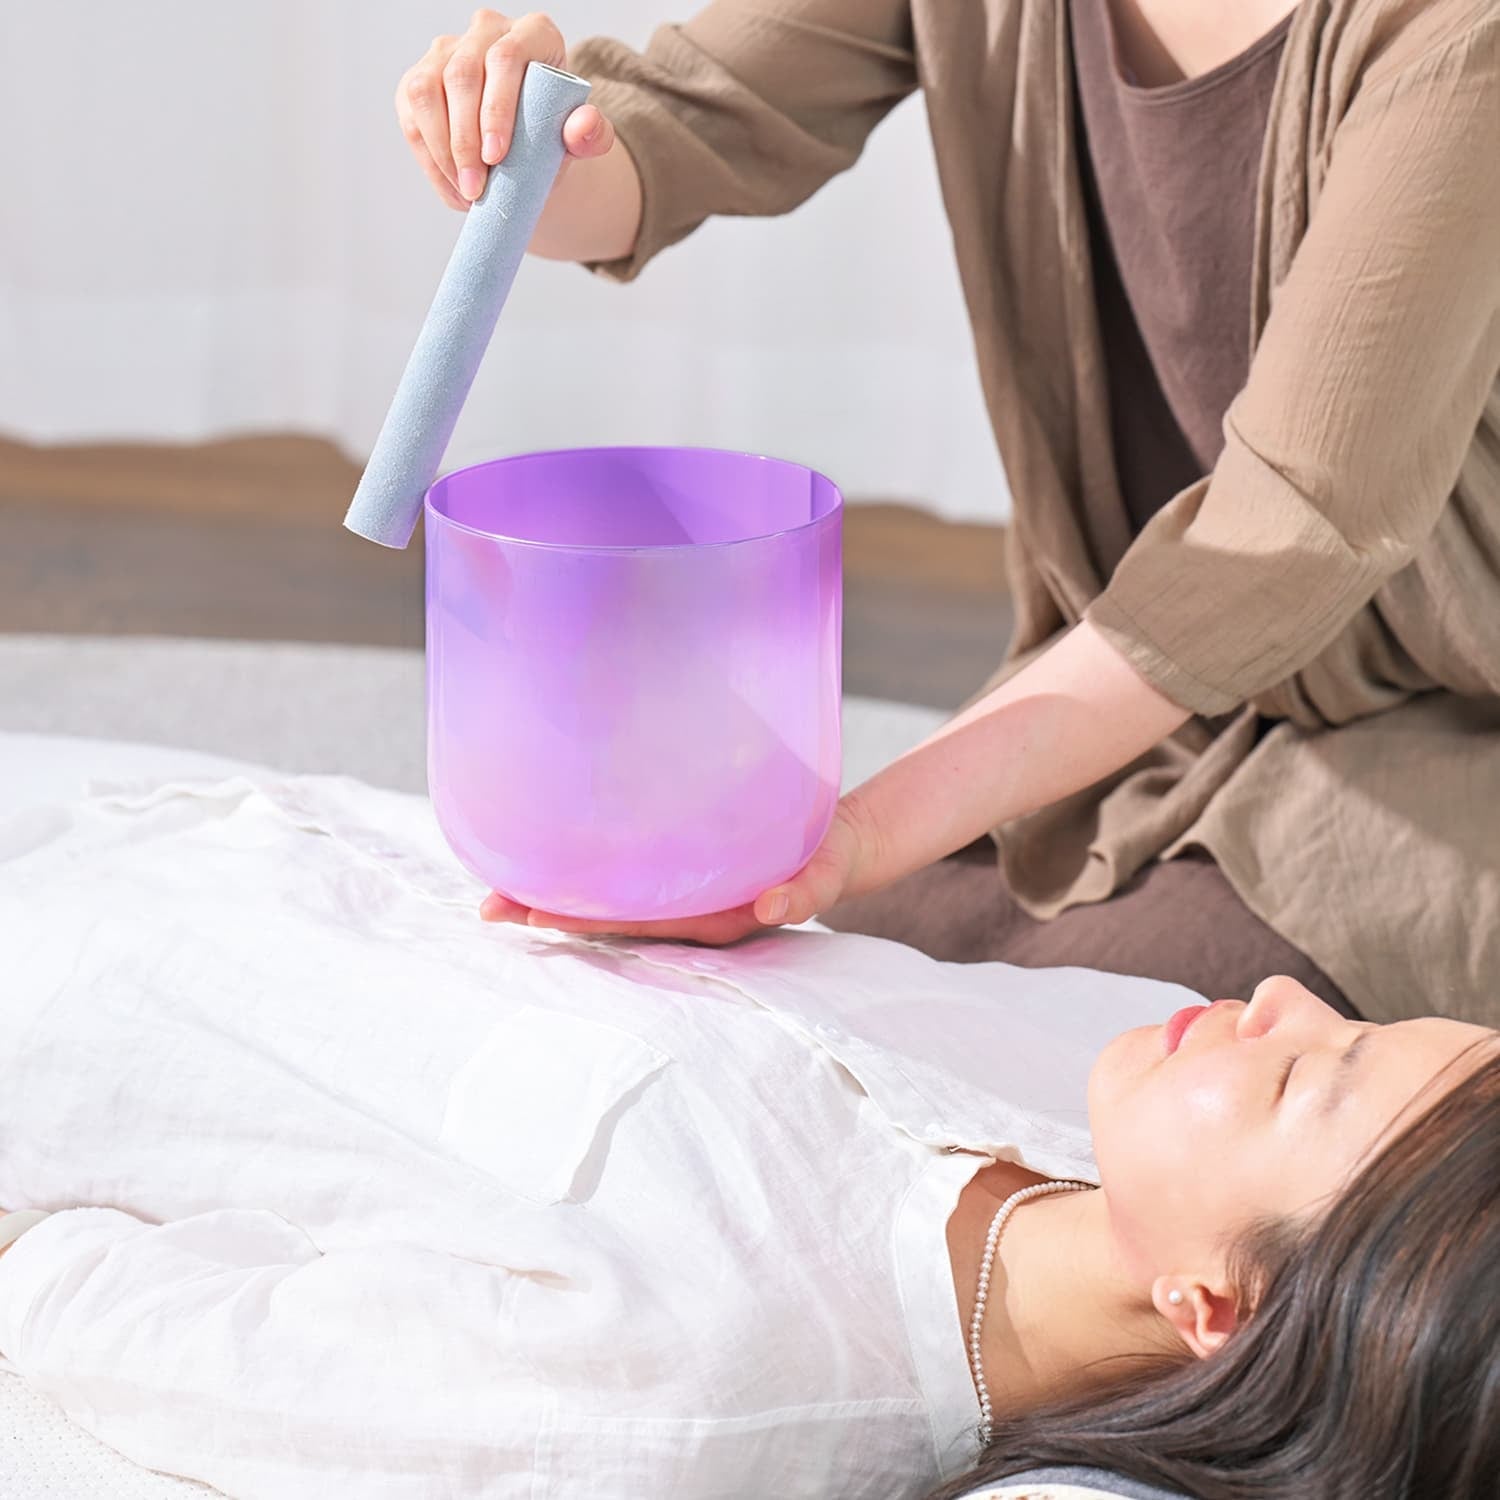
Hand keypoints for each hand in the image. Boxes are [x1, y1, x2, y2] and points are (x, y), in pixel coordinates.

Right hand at [396, 9, 613, 209]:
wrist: (532, 152)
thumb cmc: (555, 137)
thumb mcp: (578, 139)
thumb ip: (591, 133)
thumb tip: (583, 126)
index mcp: (532, 33)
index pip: (506, 58)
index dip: (496, 107)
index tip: (497, 156)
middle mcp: (485, 31)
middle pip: (461, 75)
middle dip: (465, 139)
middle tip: (478, 188)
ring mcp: (447, 53)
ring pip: (426, 92)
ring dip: (442, 150)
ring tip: (466, 193)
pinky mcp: (419, 82)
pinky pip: (412, 117)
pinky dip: (430, 159)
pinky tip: (452, 189)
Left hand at [479, 795, 878, 944]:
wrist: (832, 849)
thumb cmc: (825, 862)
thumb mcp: (824, 874)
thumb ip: (805, 891)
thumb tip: (775, 906)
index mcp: (712, 920)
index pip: (638, 925)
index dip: (585, 922)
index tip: (534, 914)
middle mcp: (685, 916)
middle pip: (607, 922)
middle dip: (547, 913)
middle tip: (487, 907)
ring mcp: (678, 901)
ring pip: (607, 906)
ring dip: (553, 898)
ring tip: (495, 890)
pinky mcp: (677, 879)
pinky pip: (622, 884)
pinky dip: (582, 878)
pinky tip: (543, 864)